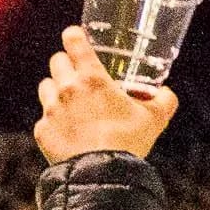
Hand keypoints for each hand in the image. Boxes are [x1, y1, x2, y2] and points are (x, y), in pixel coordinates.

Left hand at [36, 26, 177, 163]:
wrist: (102, 174)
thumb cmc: (128, 142)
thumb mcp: (154, 119)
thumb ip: (164, 101)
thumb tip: (167, 94)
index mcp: (92, 78)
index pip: (74, 41)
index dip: (74, 35)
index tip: (76, 37)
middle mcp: (67, 89)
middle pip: (56, 60)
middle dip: (66, 64)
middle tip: (79, 76)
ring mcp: (51, 110)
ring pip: (45, 86)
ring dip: (56, 90)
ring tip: (71, 104)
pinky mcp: (42, 131)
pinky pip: (44, 119)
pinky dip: (54, 123)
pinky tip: (68, 132)